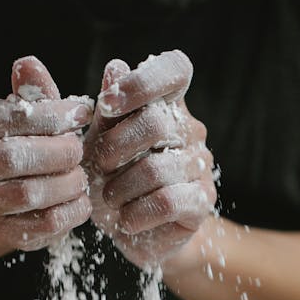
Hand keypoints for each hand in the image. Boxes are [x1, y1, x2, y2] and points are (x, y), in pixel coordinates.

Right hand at [0, 56, 93, 251]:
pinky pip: (44, 224)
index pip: (10, 116)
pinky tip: (80, 200)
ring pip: (28, 194)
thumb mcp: (30, 114)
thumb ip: (34, 93)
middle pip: (13, 157)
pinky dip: (71, 211)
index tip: (82, 113)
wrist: (1, 198)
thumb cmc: (24, 145)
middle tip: (79, 150)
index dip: (52, 115)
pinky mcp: (2, 233)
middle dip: (57, 152)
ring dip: (66, 183)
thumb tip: (28, 65)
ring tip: (80, 176)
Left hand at [83, 50, 215, 267]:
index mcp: (167, 106)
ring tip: (110, 198)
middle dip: (115, 147)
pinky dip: (137, 213)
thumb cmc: (113, 182)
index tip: (108, 104)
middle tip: (99, 167)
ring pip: (157, 168)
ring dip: (121, 188)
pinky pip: (168, 201)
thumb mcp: (98, 146)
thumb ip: (106, 112)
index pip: (175, 69)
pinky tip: (126, 220)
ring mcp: (200, 166)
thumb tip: (116, 66)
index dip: (143, 82)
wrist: (133, 233)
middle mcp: (190, 130)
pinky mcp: (201, 202)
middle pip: (157, 122)